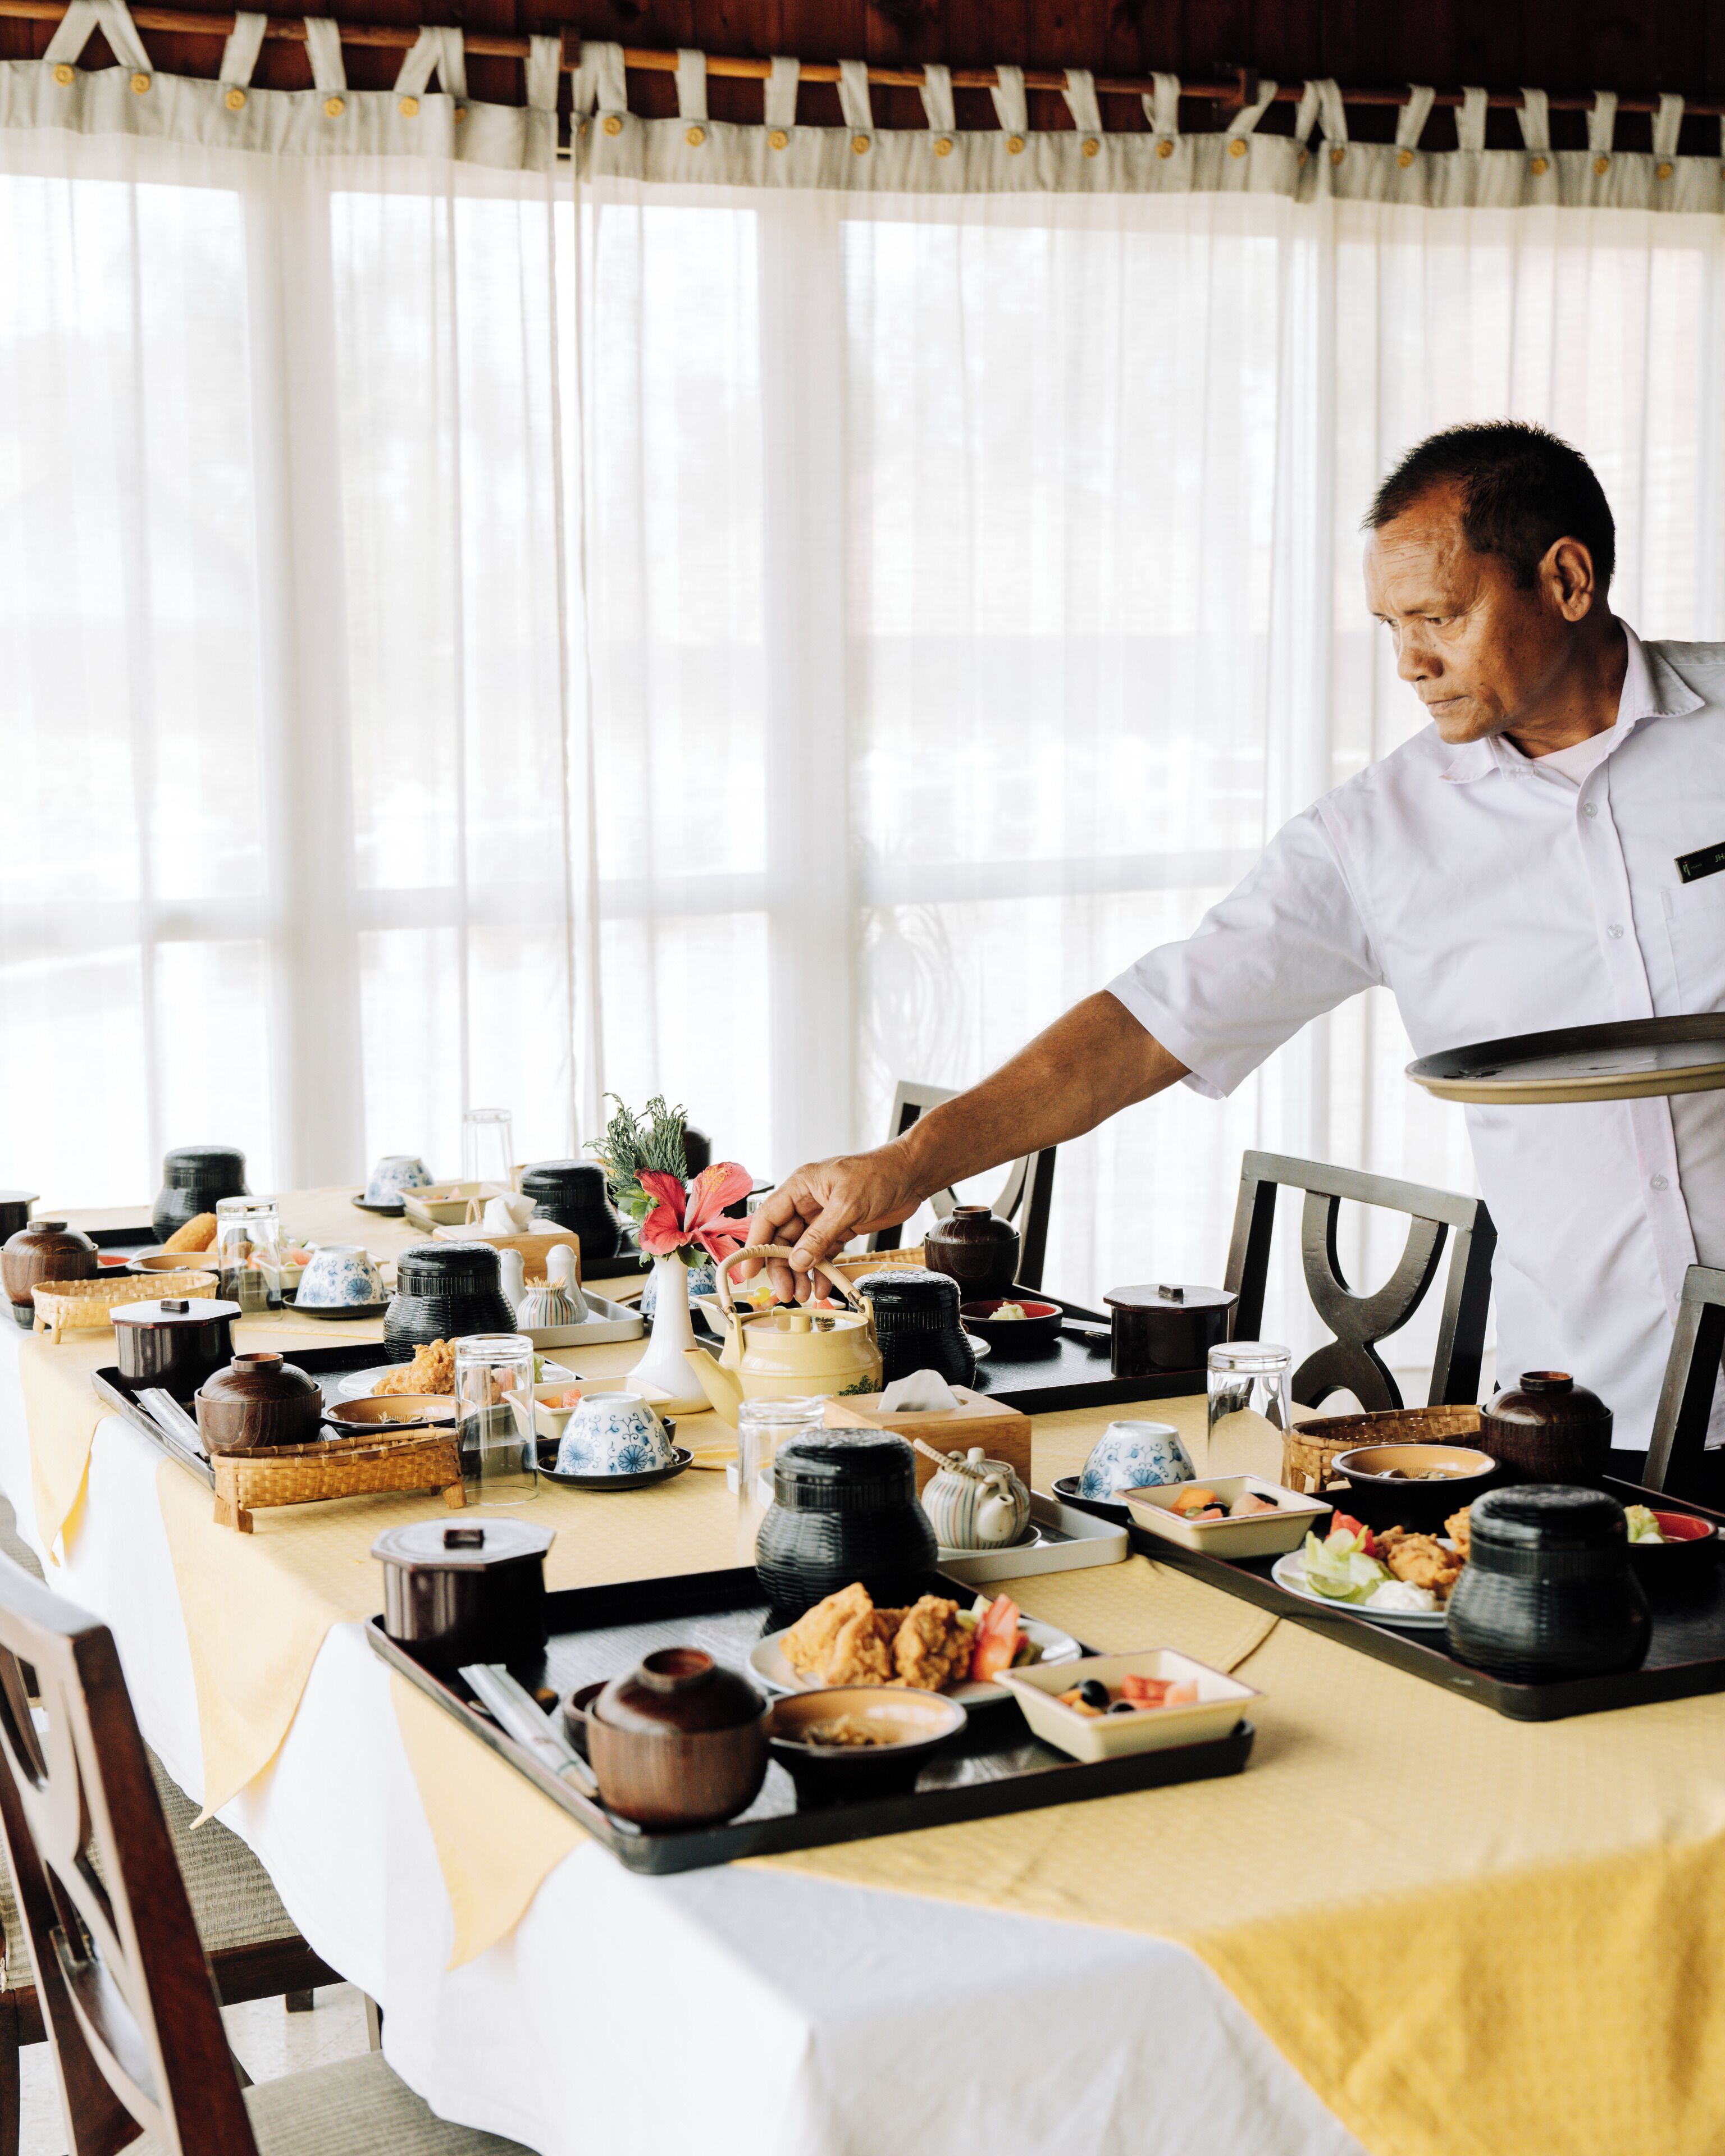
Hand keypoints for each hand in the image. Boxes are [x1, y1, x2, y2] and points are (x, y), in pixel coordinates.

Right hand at [741, 1148, 924, 1301]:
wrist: (912, 1175)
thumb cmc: (880, 1174)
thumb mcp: (847, 1205)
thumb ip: (820, 1235)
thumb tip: (797, 1261)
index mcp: (801, 1186)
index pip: (767, 1218)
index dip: (756, 1245)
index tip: (749, 1270)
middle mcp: (807, 1202)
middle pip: (782, 1239)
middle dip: (782, 1267)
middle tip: (787, 1292)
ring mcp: (823, 1217)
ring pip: (802, 1250)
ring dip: (801, 1273)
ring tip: (804, 1295)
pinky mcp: (840, 1229)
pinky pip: (823, 1254)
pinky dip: (820, 1271)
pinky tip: (821, 1286)